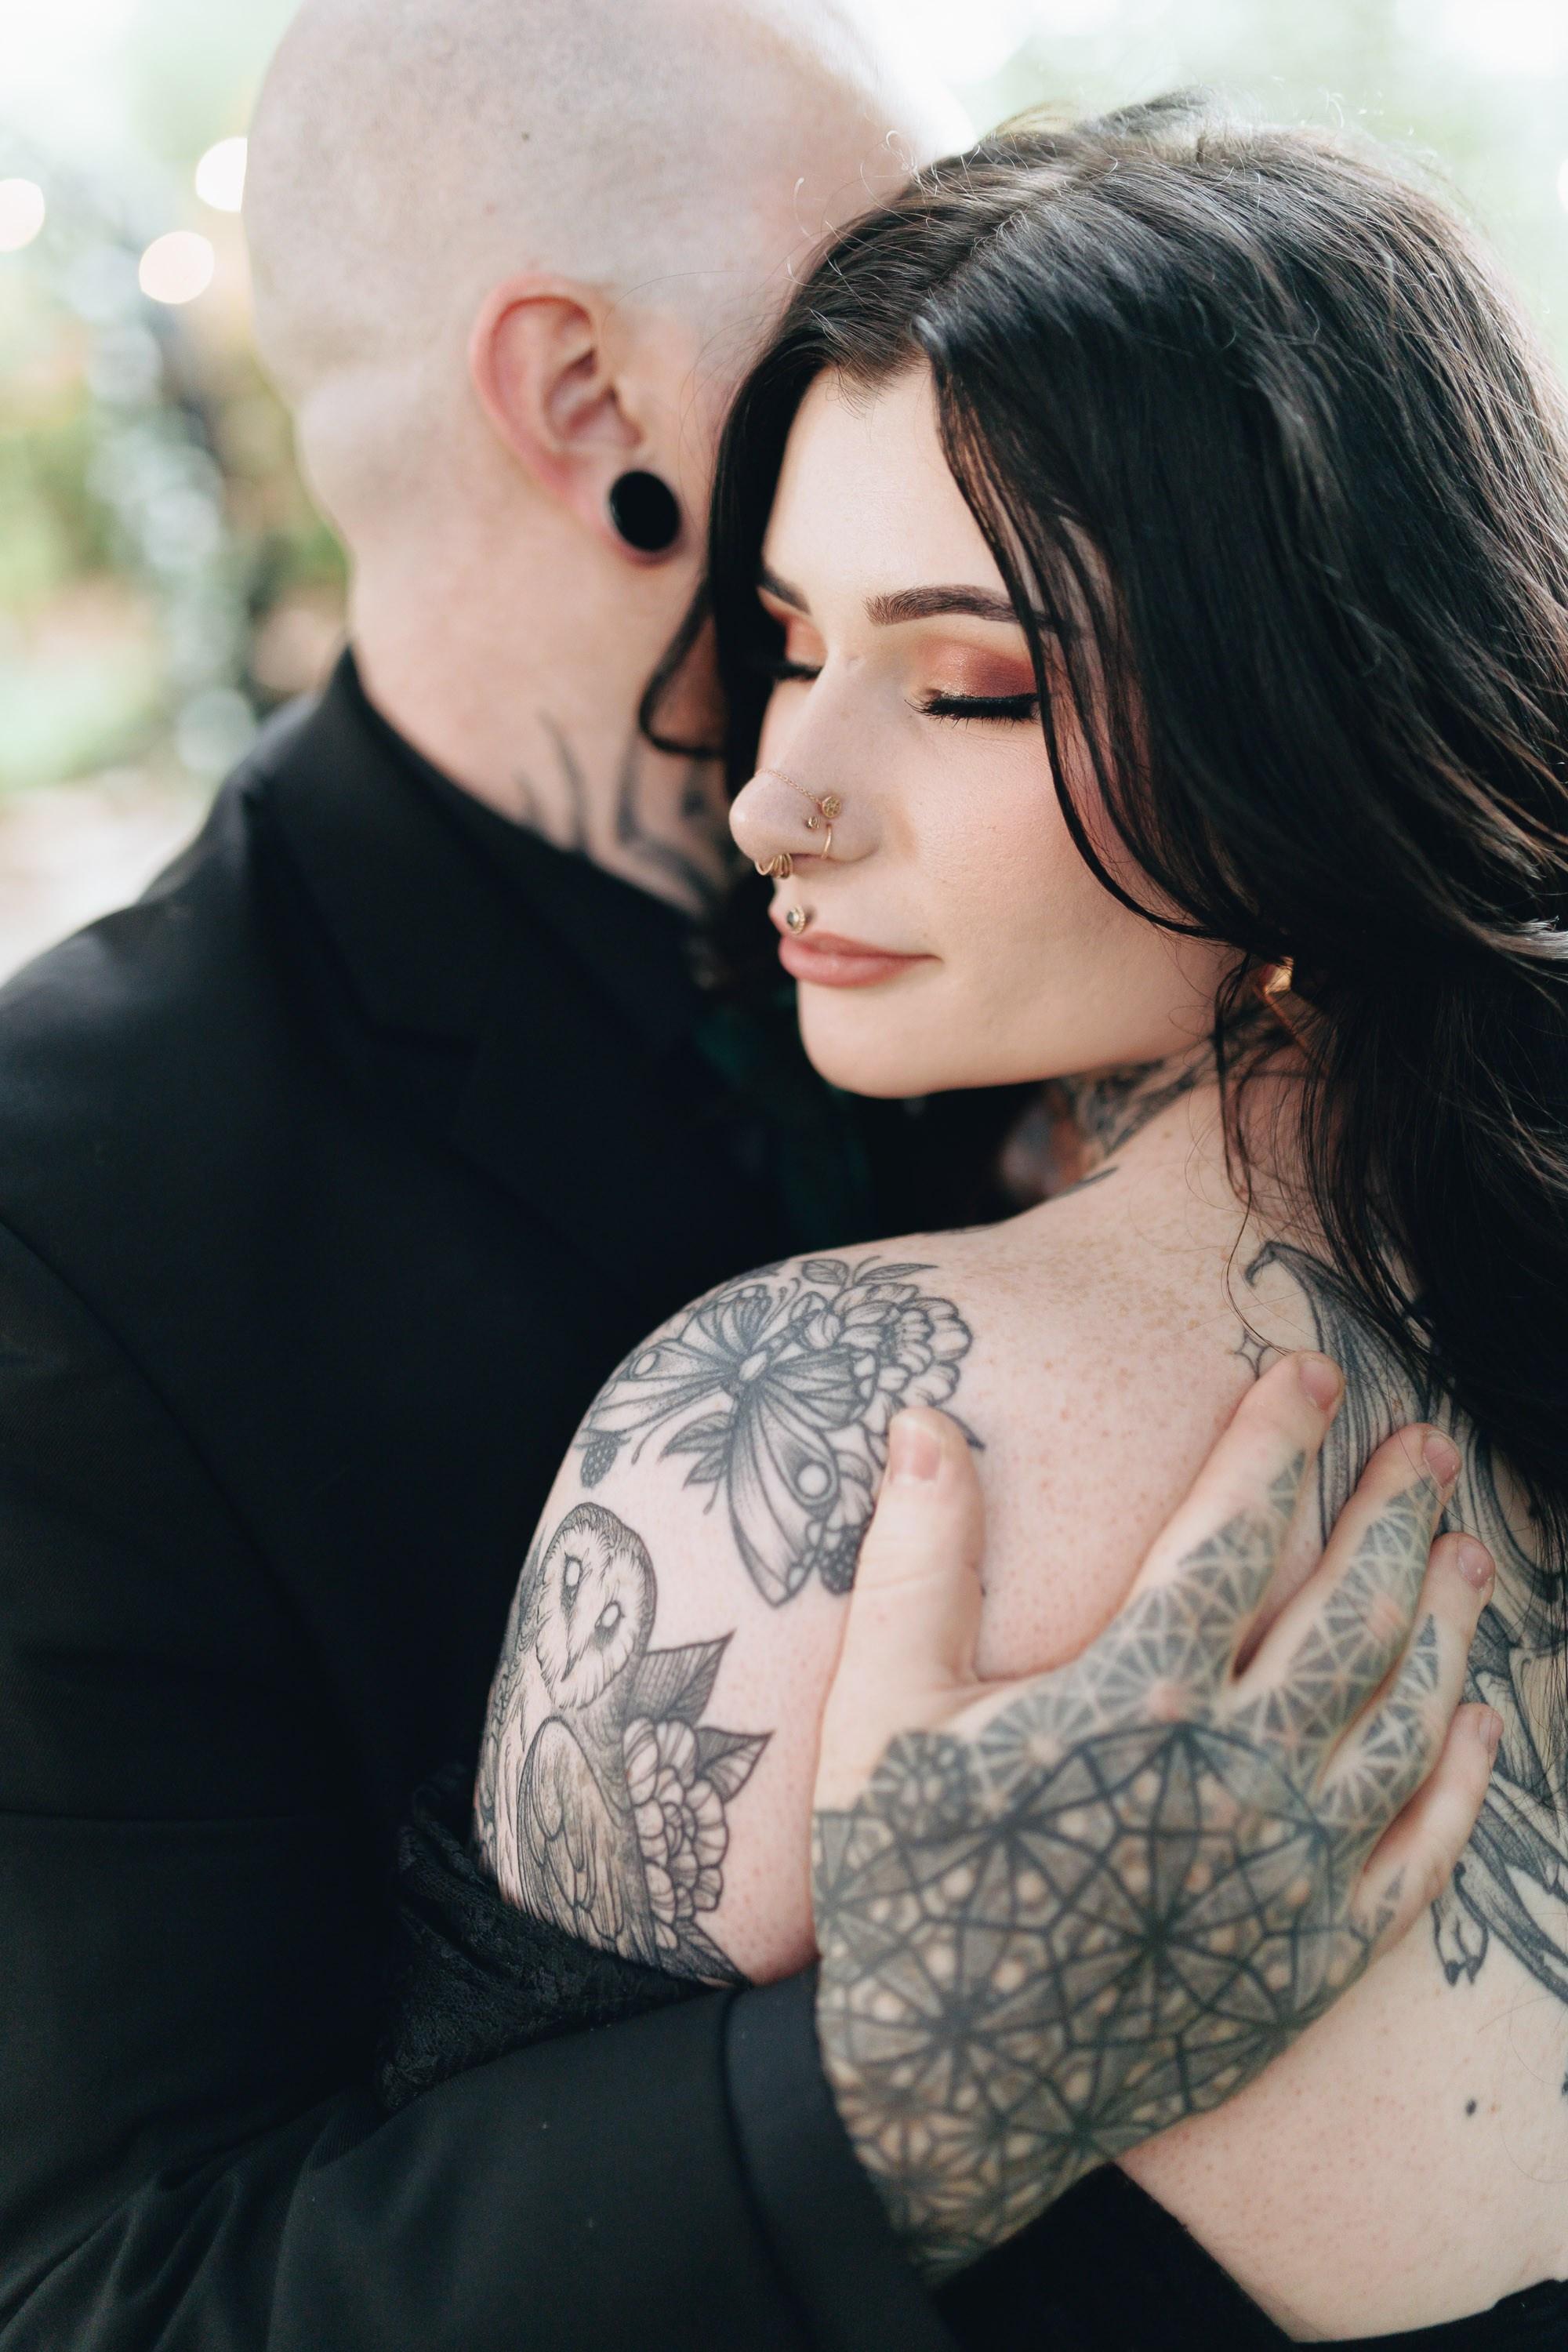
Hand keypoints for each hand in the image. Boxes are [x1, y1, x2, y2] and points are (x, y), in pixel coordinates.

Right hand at [812, 1353, 1499, 2281]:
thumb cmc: (902, 1883)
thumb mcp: (880, 1709)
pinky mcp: (1315, 1959)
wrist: (940, 2096)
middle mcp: (1231, 1774)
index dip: (1274, 1444)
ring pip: (1401, 1719)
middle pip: (1345, 1613)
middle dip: (1392, 1511)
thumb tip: (923, 1420)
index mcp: (1128, 1699)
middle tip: (1427, 1439)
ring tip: (1469, 1547)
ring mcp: (1287, 1872)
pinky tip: (1482, 1719)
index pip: (1230, 1537)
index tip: (1311, 1372)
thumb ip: (916, 1559)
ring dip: (1445, 1623)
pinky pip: (1421, 1853)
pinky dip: (1462, 1778)